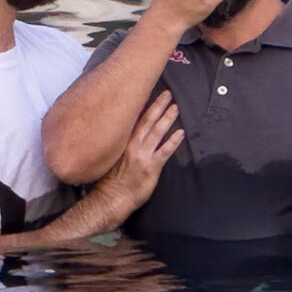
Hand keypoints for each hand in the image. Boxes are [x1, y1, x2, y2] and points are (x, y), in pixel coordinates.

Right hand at [92, 90, 183, 212]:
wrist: (111, 199)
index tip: (150, 92)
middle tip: (168, 94)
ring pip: (157, 131)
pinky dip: (173, 141)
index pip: (134, 119)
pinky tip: (181, 133)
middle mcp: (132, 145)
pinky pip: (165, 151)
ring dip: (167, 118)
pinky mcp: (151, 167)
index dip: (143, 106)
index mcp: (123, 142)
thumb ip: (122, 146)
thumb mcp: (112, 158)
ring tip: (176, 108)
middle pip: (147, 120)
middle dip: (158, 105)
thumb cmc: (111, 181)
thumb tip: (128, 136)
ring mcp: (142, 155)